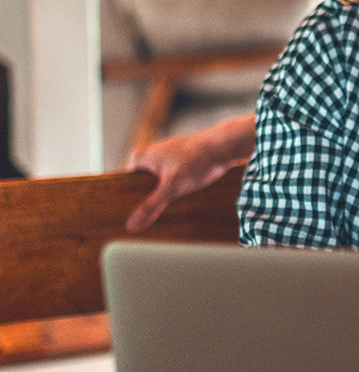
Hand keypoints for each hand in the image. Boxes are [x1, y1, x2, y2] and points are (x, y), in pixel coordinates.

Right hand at [124, 113, 255, 231]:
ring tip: (158, 219)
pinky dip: (171, 195)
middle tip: (142, 225)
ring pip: (155, 187)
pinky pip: (168, 184)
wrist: (225, 146)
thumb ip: (151, 206)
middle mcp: (148, 157)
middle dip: (142, 204)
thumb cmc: (197, 159)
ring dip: (159, 200)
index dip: (124, 205)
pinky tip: (175, 208)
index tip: (122, 223)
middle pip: (138, 189)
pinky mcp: (178, 166)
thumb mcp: (172, 186)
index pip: (121, 186)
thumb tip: (132, 225)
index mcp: (138, 157)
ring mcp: (164, 161)